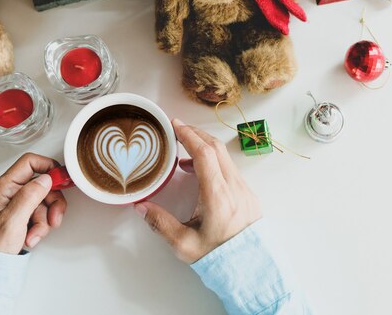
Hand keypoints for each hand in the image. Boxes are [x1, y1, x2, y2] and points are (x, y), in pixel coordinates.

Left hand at [0, 153, 66, 254]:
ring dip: (46, 219)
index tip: (62, 180)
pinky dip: (40, 226)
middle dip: (52, 203)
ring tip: (36, 233)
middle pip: (42, 185)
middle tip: (54, 217)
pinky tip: (31, 236)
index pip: (30, 163)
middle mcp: (10, 192)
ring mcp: (15, 204)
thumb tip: (46, 179)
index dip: (49, 167)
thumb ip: (29, 197)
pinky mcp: (20, 215)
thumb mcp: (12, 221)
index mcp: (4, 187)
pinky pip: (40, 214)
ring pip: (44, 201)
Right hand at [135, 120, 261, 262]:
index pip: (205, 154)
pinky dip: (214, 159)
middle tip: (177, 128)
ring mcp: (243, 189)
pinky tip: (199, 170)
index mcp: (218, 196)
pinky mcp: (247, 194)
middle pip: (216, 147)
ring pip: (225, 156)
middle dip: (196, 133)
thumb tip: (140, 206)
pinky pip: (229, 167)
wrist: (251, 268)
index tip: (175, 124)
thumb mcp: (184, 245)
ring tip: (183, 149)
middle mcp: (234, 187)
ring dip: (205, 146)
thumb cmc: (219, 257)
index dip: (189, 135)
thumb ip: (160, 224)